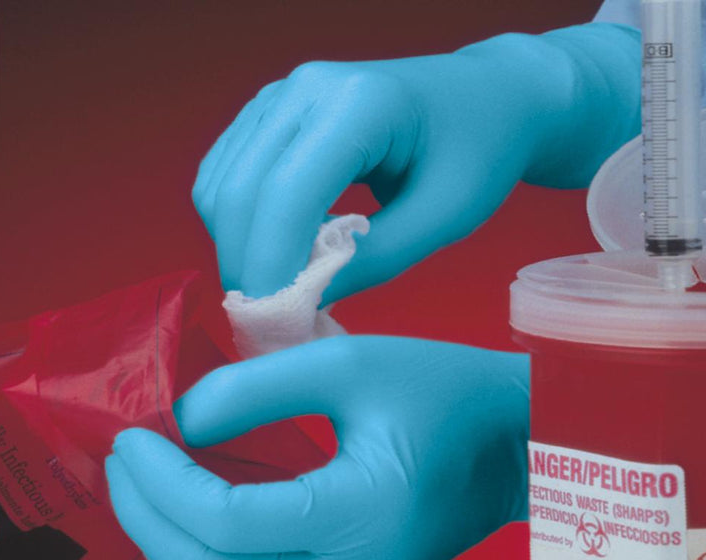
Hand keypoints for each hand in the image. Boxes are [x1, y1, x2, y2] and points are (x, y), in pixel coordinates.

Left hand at [105, 336, 528, 559]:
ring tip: (146, 487)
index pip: (227, 525)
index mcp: (360, 516)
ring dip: (173, 547)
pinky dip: (212, 558)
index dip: (162, 484)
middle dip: (149, 521)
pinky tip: (197, 511)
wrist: (512, 440)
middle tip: (124, 463)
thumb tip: (183, 421)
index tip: (132, 437)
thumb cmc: (442, 390)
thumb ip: (255, 388)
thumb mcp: (347, 364)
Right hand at [192, 23, 639, 300]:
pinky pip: (224, 178)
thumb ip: (376, 258)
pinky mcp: (268, 114)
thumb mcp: (445, 215)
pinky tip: (275, 253)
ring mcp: (280, 96)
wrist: (484, 99)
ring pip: (221, 187)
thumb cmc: (479, 153)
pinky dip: (238, 227)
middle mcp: (305, 88)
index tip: (277, 324)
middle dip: (247, 268)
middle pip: (241, 191)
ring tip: (276, 293)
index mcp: (360, 103)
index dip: (272, 265)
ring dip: (238, 250)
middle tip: (271, 325)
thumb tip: (306, 298)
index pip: (287, 193)